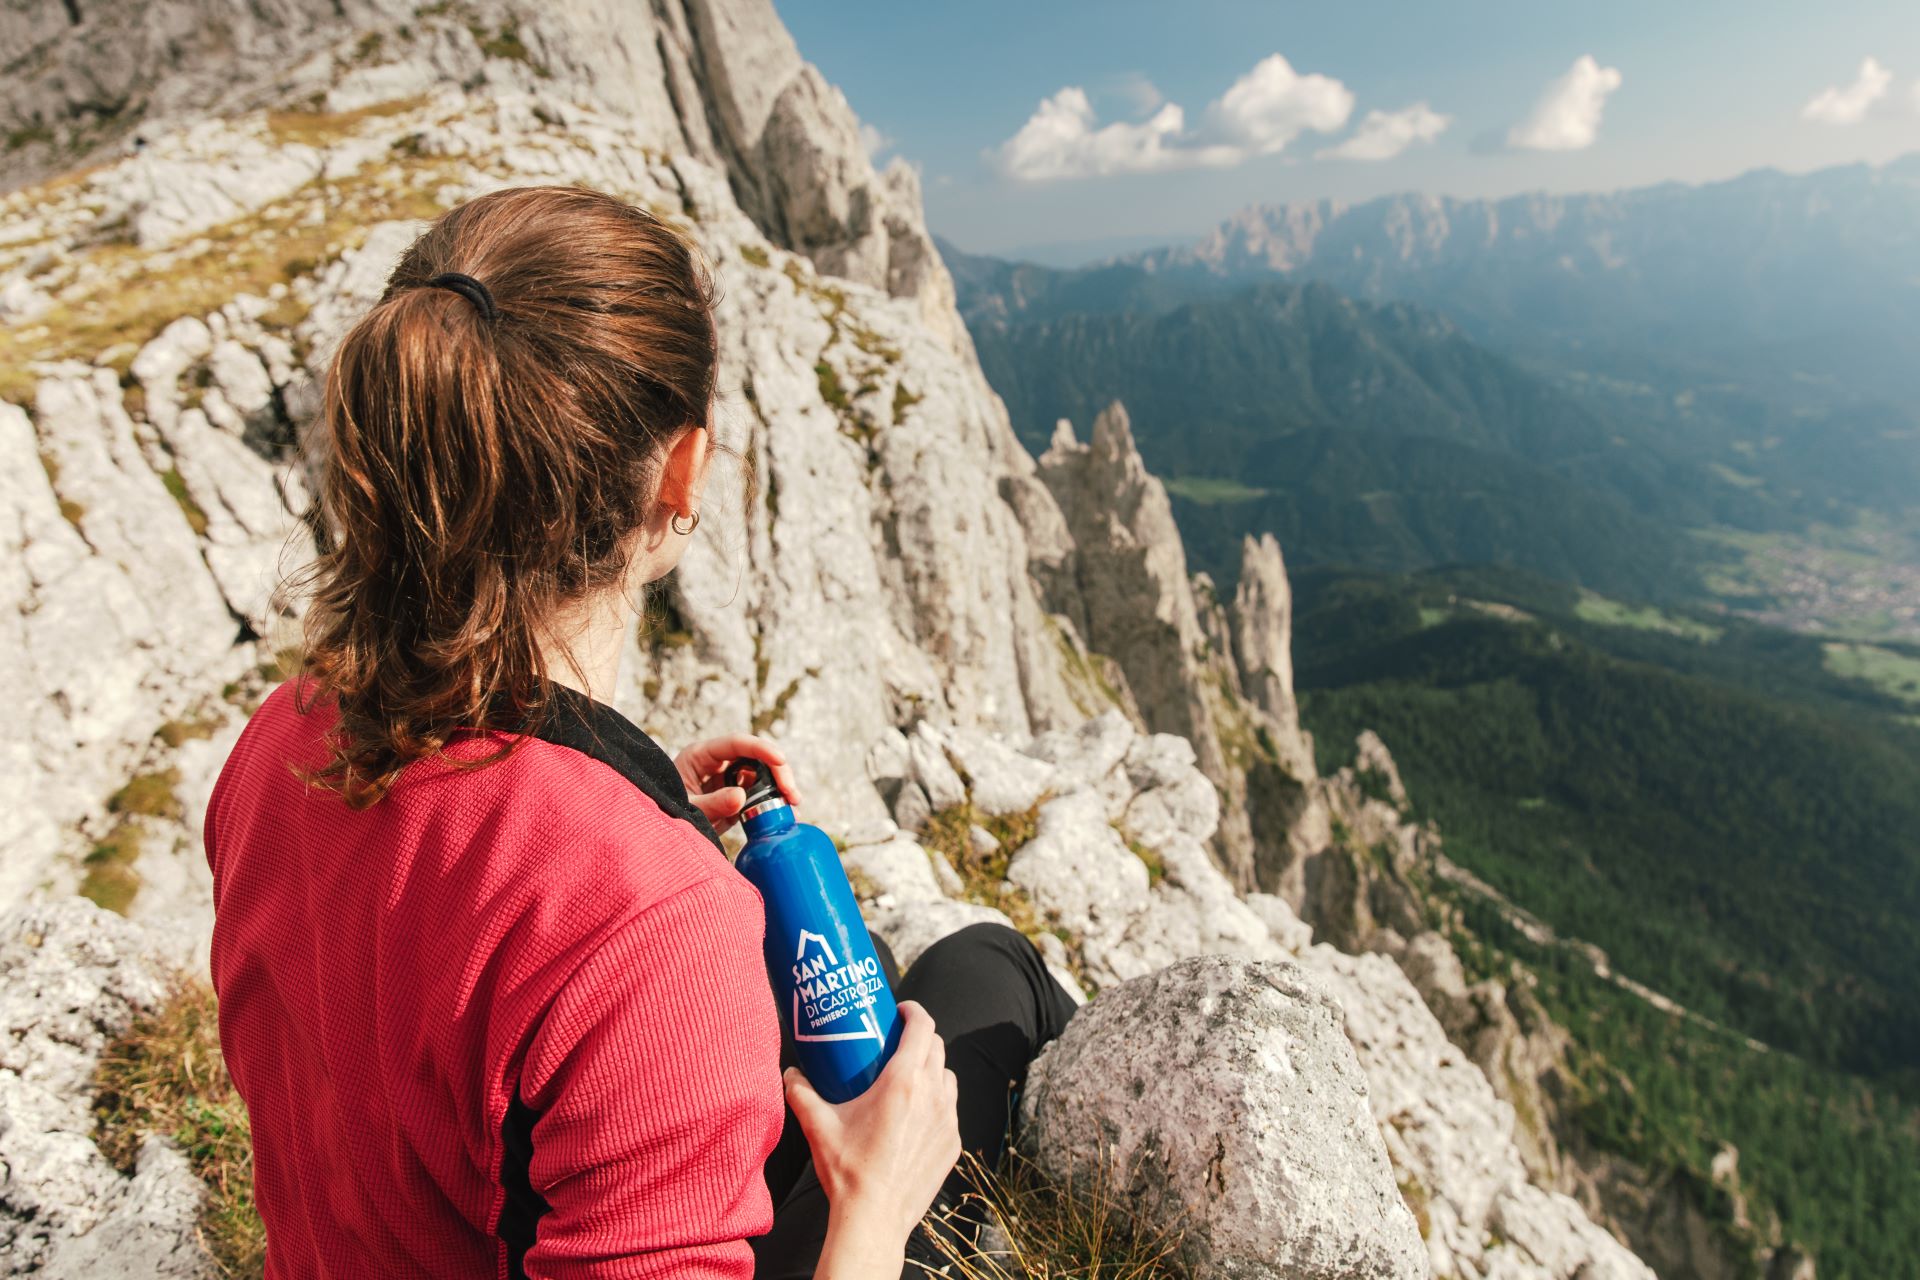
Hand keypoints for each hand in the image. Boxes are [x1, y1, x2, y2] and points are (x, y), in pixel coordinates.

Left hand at [674, 734, 802, 832]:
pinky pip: (758, 795)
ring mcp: (728, 780)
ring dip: (779, 788)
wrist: (659, 837)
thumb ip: (712, 803)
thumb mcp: (686, 809)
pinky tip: (785, 815)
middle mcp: (717, 764)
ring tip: (791, 807)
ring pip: (761, 775)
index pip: (735, 743)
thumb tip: (741, 796)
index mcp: (701, 756)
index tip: (781, 760)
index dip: (760, 748)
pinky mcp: (735, 797)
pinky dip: (772, 803)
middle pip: (755, 757)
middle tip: (791, 794)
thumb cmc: (665, 814)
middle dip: (777, 772)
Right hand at [786, 1002, 960, 1246]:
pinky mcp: (953, 1143)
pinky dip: (936, 1103)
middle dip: (919, 1038)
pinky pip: (950, 1110)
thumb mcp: (818, 1126)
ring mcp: (948, 1120)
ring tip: (908, 1078)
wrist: (873, 1219)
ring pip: (947, 1077)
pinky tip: (915, 1115)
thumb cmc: (847, 1170)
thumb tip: (790, 1073)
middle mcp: (933, 1095)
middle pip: (936, 1047)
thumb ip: (801, 1093)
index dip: (913, 1011)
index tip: (899, 1010)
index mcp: (903, 1082)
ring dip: (931, 1070)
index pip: (922, 1027)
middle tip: (895, 1043)